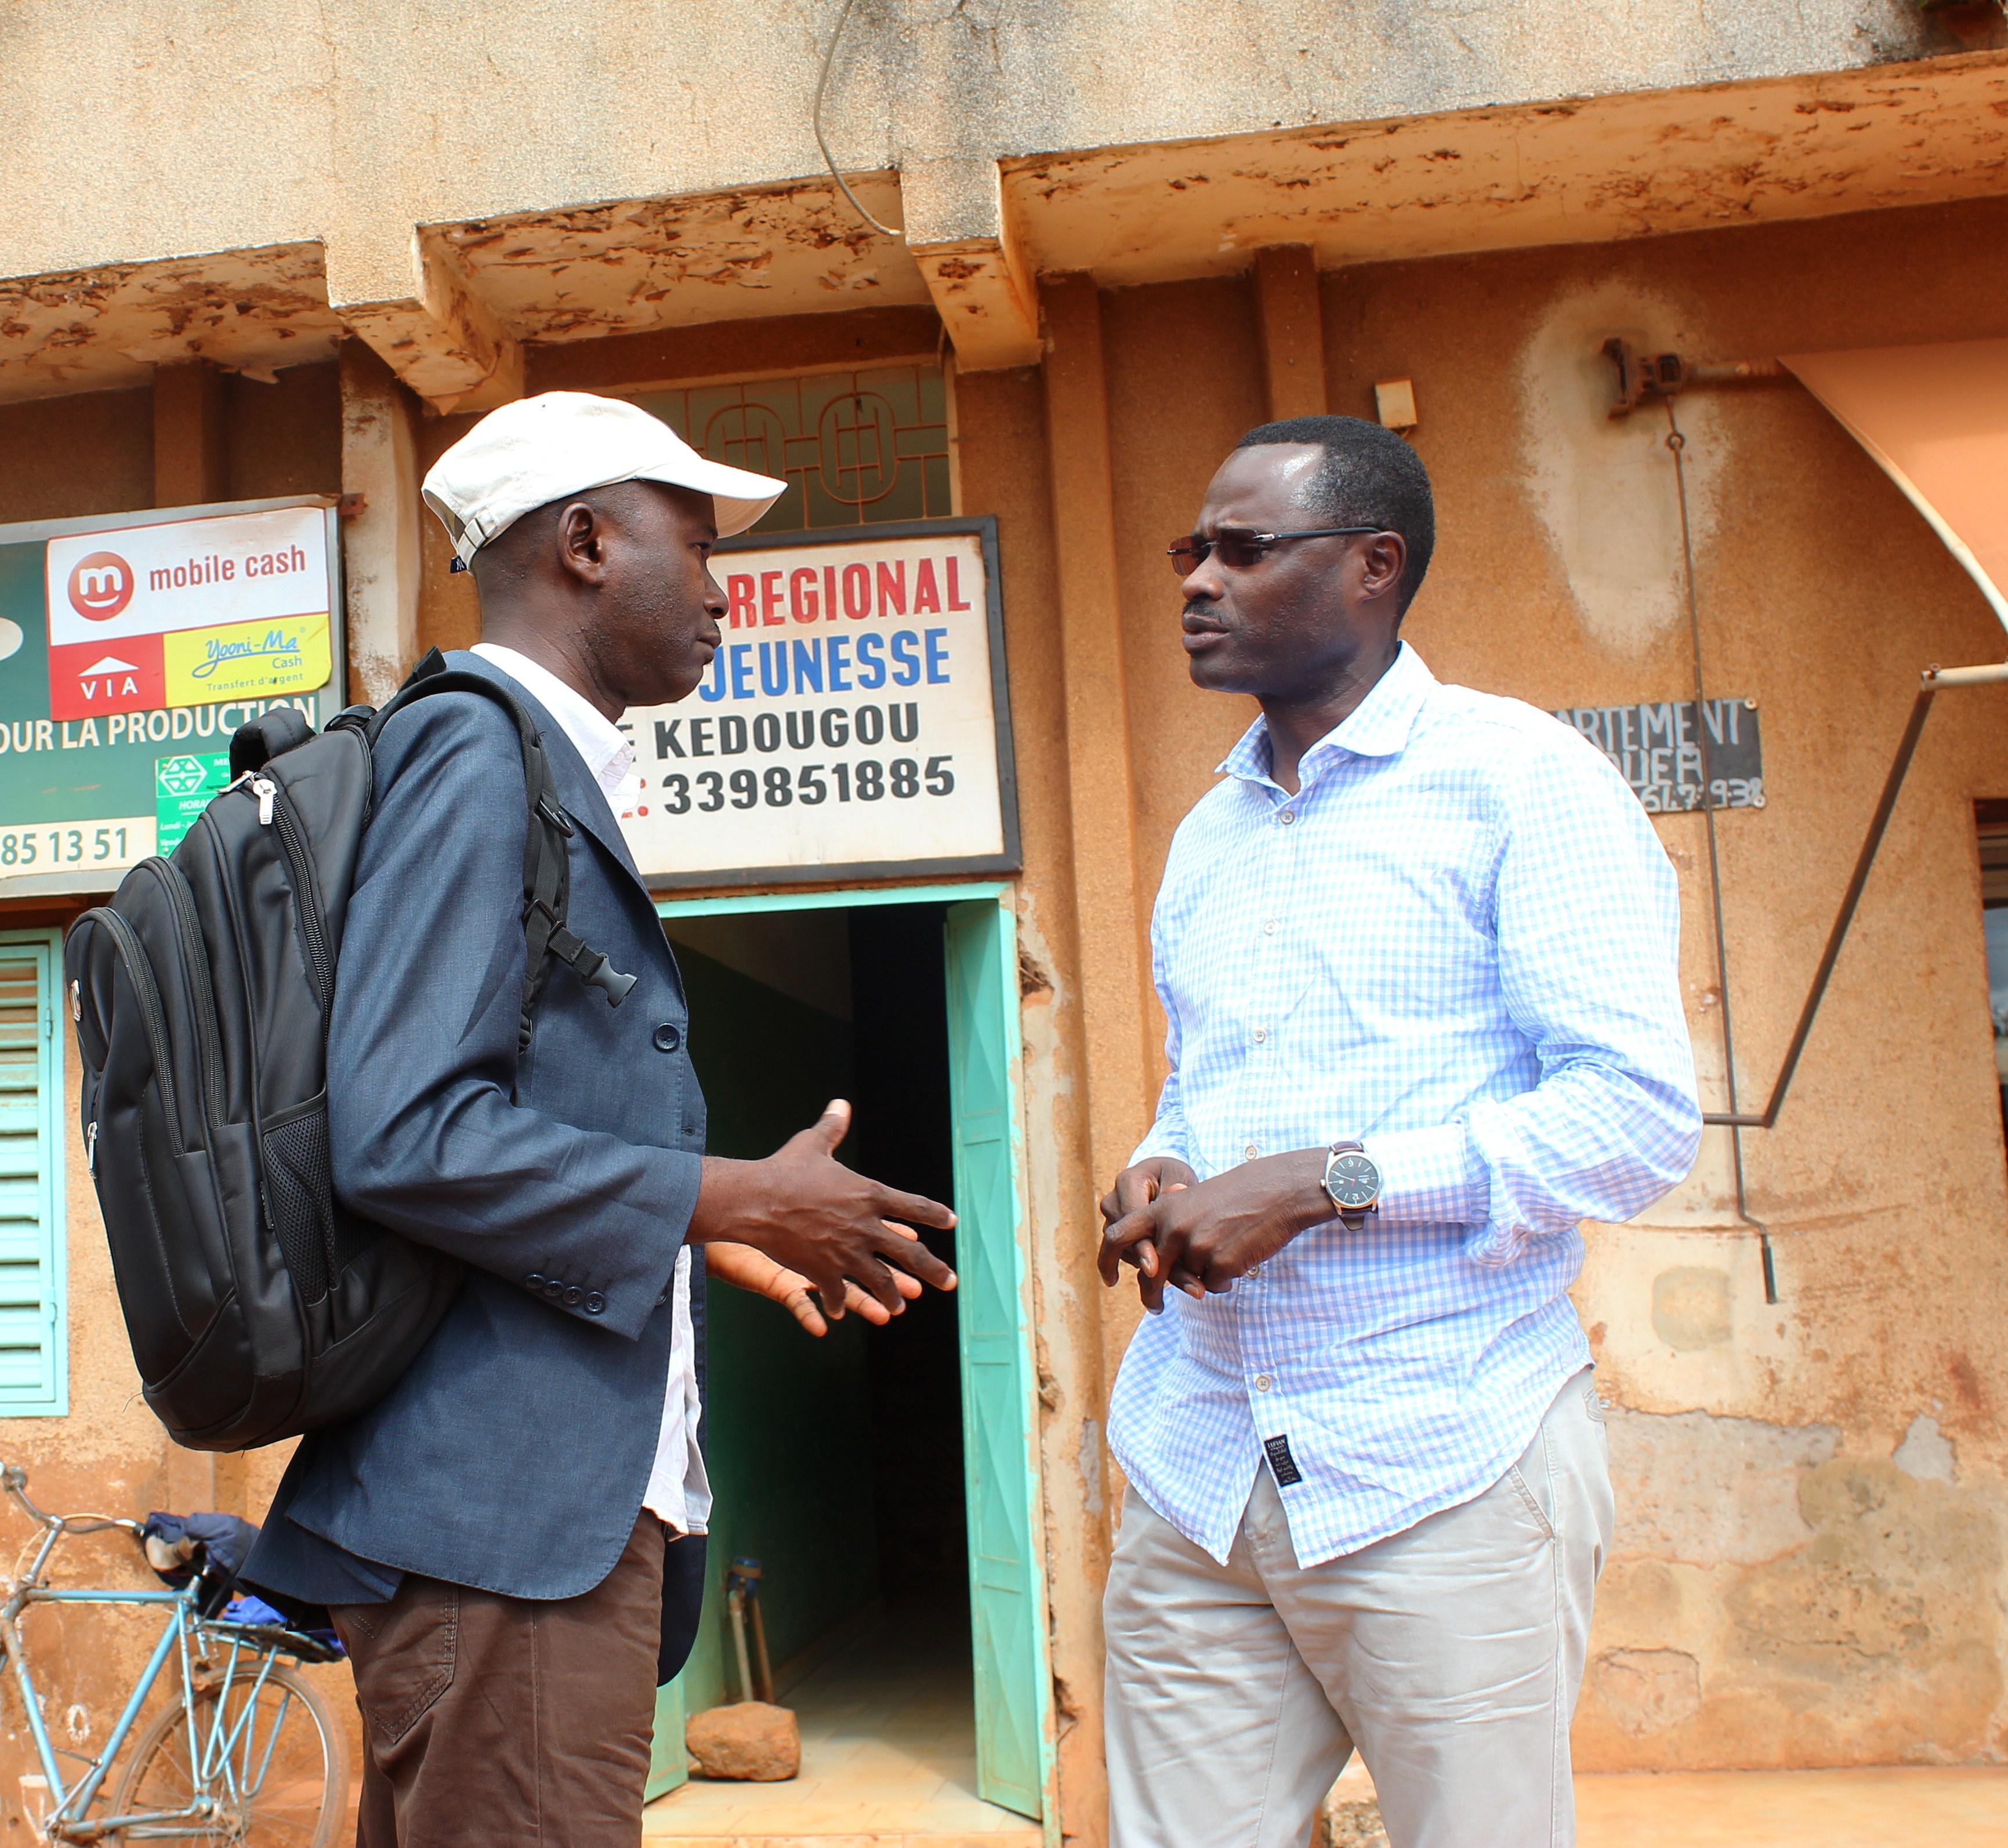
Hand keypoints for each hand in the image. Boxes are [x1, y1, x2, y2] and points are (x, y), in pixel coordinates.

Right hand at [689, 1099, 956, 1319]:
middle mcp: (866, 1226)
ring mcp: (847, 1252)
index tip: (951, 1222)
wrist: (756, 1200)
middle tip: (950, 1283)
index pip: (914, 1206)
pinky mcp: (823, 1271)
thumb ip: (832, 1128)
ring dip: (891, 1296)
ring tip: (897, 1308)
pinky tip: (840, 1312)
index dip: (935, 1215)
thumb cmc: (785, 1169)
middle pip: (910, 1254)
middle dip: (933, 1271)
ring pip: (880, 1281)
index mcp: (870, 1194)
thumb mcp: (813, 1144)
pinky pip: (838, 1293)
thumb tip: (840, 1104)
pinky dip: (840, 1303)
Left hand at [1099, 1150, 1330, 1313]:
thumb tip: (1150, 1263)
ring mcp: (1198, 1246)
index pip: (1118, 1236)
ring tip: (1222, 1256)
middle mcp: (1174, 1227)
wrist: (1276, 1191)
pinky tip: (1238, 1258)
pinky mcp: (1221, 1263)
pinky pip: (1213, 1286)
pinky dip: (1223, 1280)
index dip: (1107, 1260)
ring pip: (1188, 1281)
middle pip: (1150, 1275)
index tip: (1110, 1279)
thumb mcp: (1193, 1199)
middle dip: (1151, 1297)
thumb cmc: (1235, 1196)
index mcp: (1163, 1209)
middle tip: (1155, 1308)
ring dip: (1202, 1279)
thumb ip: (1169, 1224)